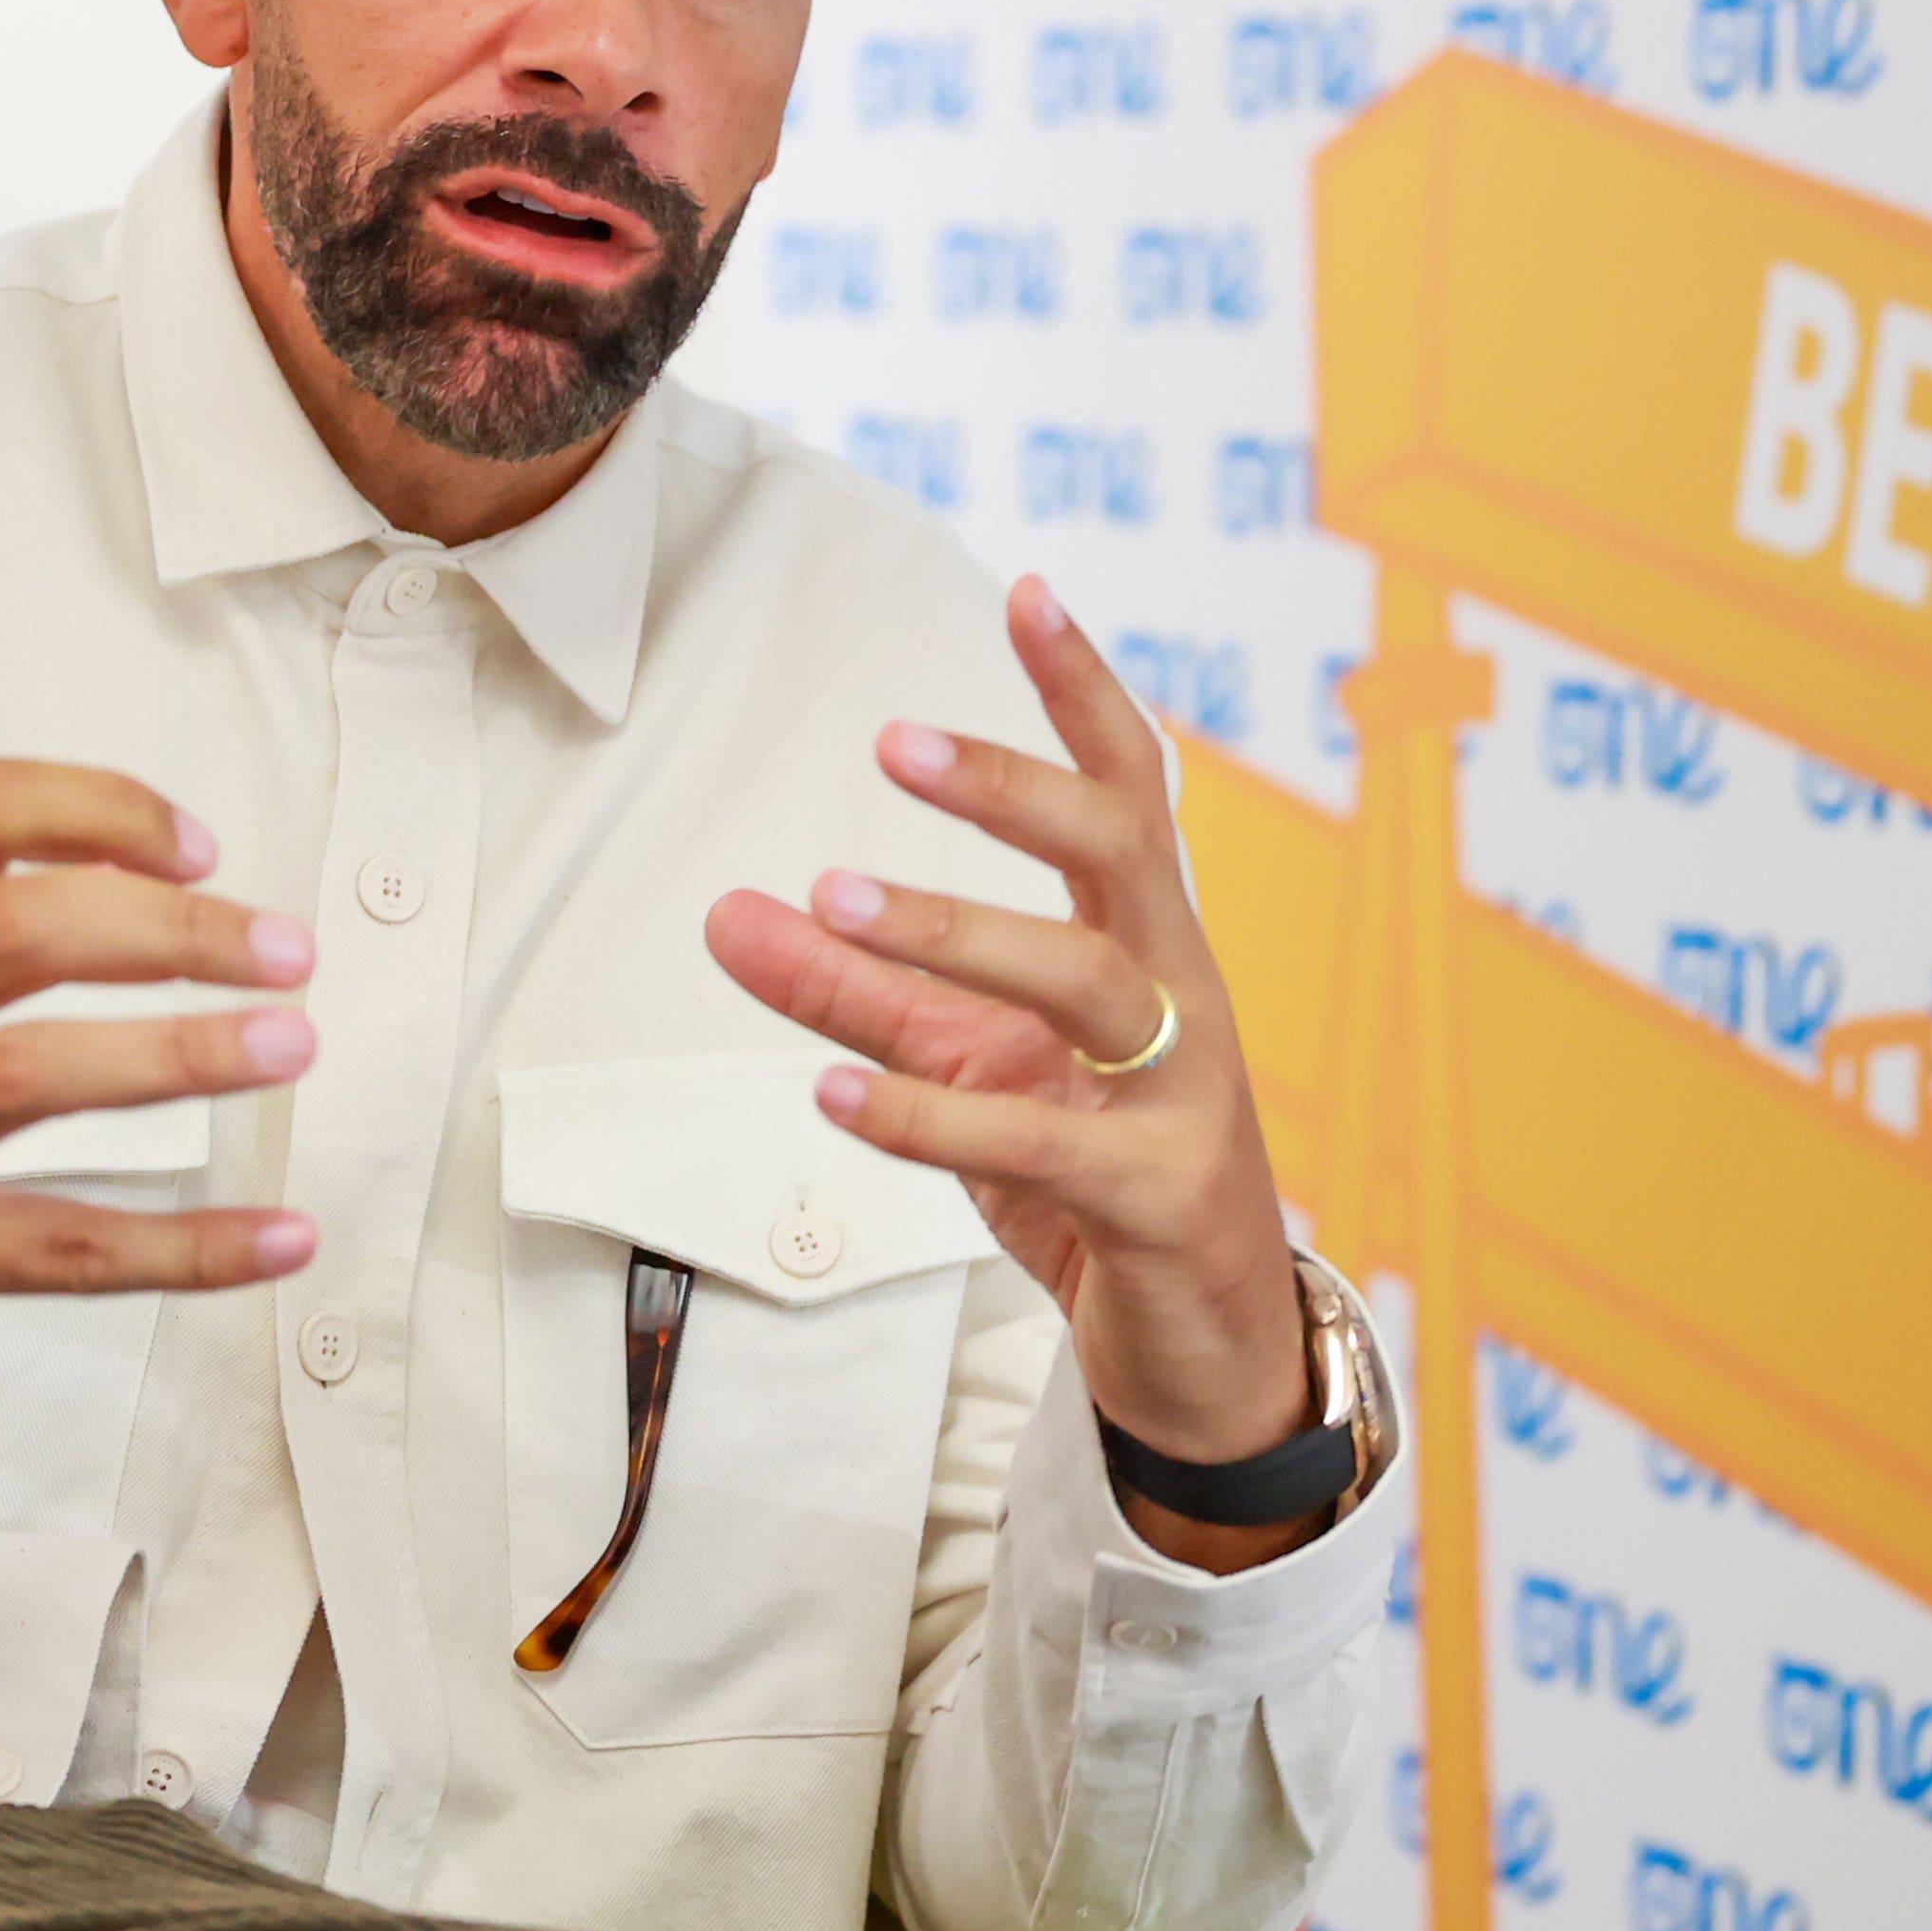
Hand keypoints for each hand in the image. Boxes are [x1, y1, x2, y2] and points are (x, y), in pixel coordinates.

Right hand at [0, 761, 320, 1553]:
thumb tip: (116, 876)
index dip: (102, 808)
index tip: (200, 847)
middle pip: (27, 925)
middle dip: (180, 932)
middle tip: (286, 953)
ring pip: (40, 1072)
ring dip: (187, 1056)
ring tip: (290, 1048)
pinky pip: (57, 1245)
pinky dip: (187, 1246)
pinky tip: (280, 1240)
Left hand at [703, 578, 1319, 1571]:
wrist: (1205, 1338)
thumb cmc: (1094, 1171)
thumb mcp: (963, 1066)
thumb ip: (850, 989)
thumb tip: (725, 911)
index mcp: (1146, 945)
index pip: (1131, 791)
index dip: (1084, 691)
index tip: (1029, 592)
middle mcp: (1179, 997)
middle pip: (1121, 856)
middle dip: (1015, 791)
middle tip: (894, 744)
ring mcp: (1180, 1094)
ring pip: (1082, 985)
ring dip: (953, 932)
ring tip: (829, 899)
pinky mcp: (1155, 1195)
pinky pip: (1038, 1139)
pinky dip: (929, 1112)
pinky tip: (830, 1093)